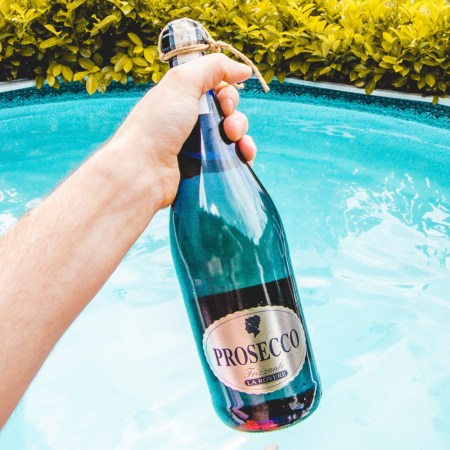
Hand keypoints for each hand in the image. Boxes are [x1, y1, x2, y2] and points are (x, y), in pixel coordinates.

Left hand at [111, 53, 256, 207]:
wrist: (142, 171)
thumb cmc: (157, 126)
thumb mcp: (181, 83)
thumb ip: (212, 68)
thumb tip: (243, 69)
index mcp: (182, 99)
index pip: (216, 90)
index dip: (227, 92)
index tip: (224, 101)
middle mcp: (189, 122)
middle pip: (226, 113)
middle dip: (235, 115)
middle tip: (228, 125)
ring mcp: (197, 147)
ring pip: (232, 136)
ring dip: (242, 135)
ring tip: (235, 141)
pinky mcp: (203, 169)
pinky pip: (232, 159)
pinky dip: (243, 155)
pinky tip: (245, 156)